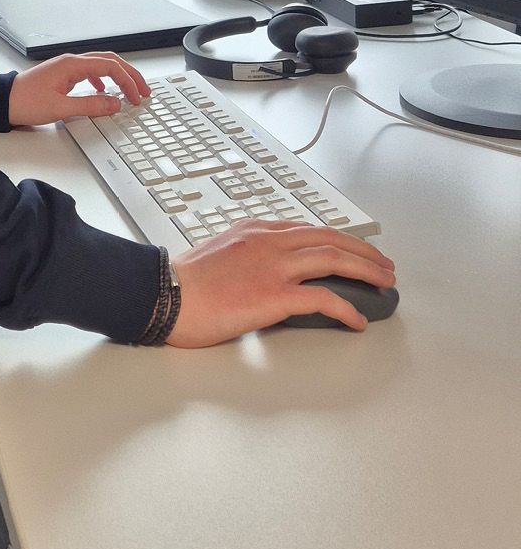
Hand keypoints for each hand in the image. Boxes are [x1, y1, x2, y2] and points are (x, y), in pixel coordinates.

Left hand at [7, 52, 150, 127]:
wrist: (2, 101)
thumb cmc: (25, 102)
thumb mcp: (60, 109)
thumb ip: (90, 105)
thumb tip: (115, 104)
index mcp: (72, 65)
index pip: (110, 67)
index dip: (128, 81)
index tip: (137, 97)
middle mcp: (70, 62)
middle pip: (109, 61)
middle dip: (129, 75)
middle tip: (144, 90)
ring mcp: (66, 67)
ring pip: (100, 65)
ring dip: (118, 76)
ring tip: (130, 90)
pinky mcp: (62, 76)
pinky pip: (89, 72)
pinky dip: (103, 80)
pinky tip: (104, 92)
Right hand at [166, 219, 396, 346]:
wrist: (165, 295)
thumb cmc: (182, 283)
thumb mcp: (217, 253)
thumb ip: (244, 255)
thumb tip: (261, 273)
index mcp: (254, 230)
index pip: (306, 228)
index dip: (337, 238)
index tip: (352, 248)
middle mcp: (269, 242)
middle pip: (329, 238)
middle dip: (362, 251)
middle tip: (382, 263)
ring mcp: (274, 267)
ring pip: (333, 259)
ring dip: (365, 270)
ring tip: (384, 283)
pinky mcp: (274, 295)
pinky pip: (322, 299)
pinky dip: (346, 308)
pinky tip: (357, 319)